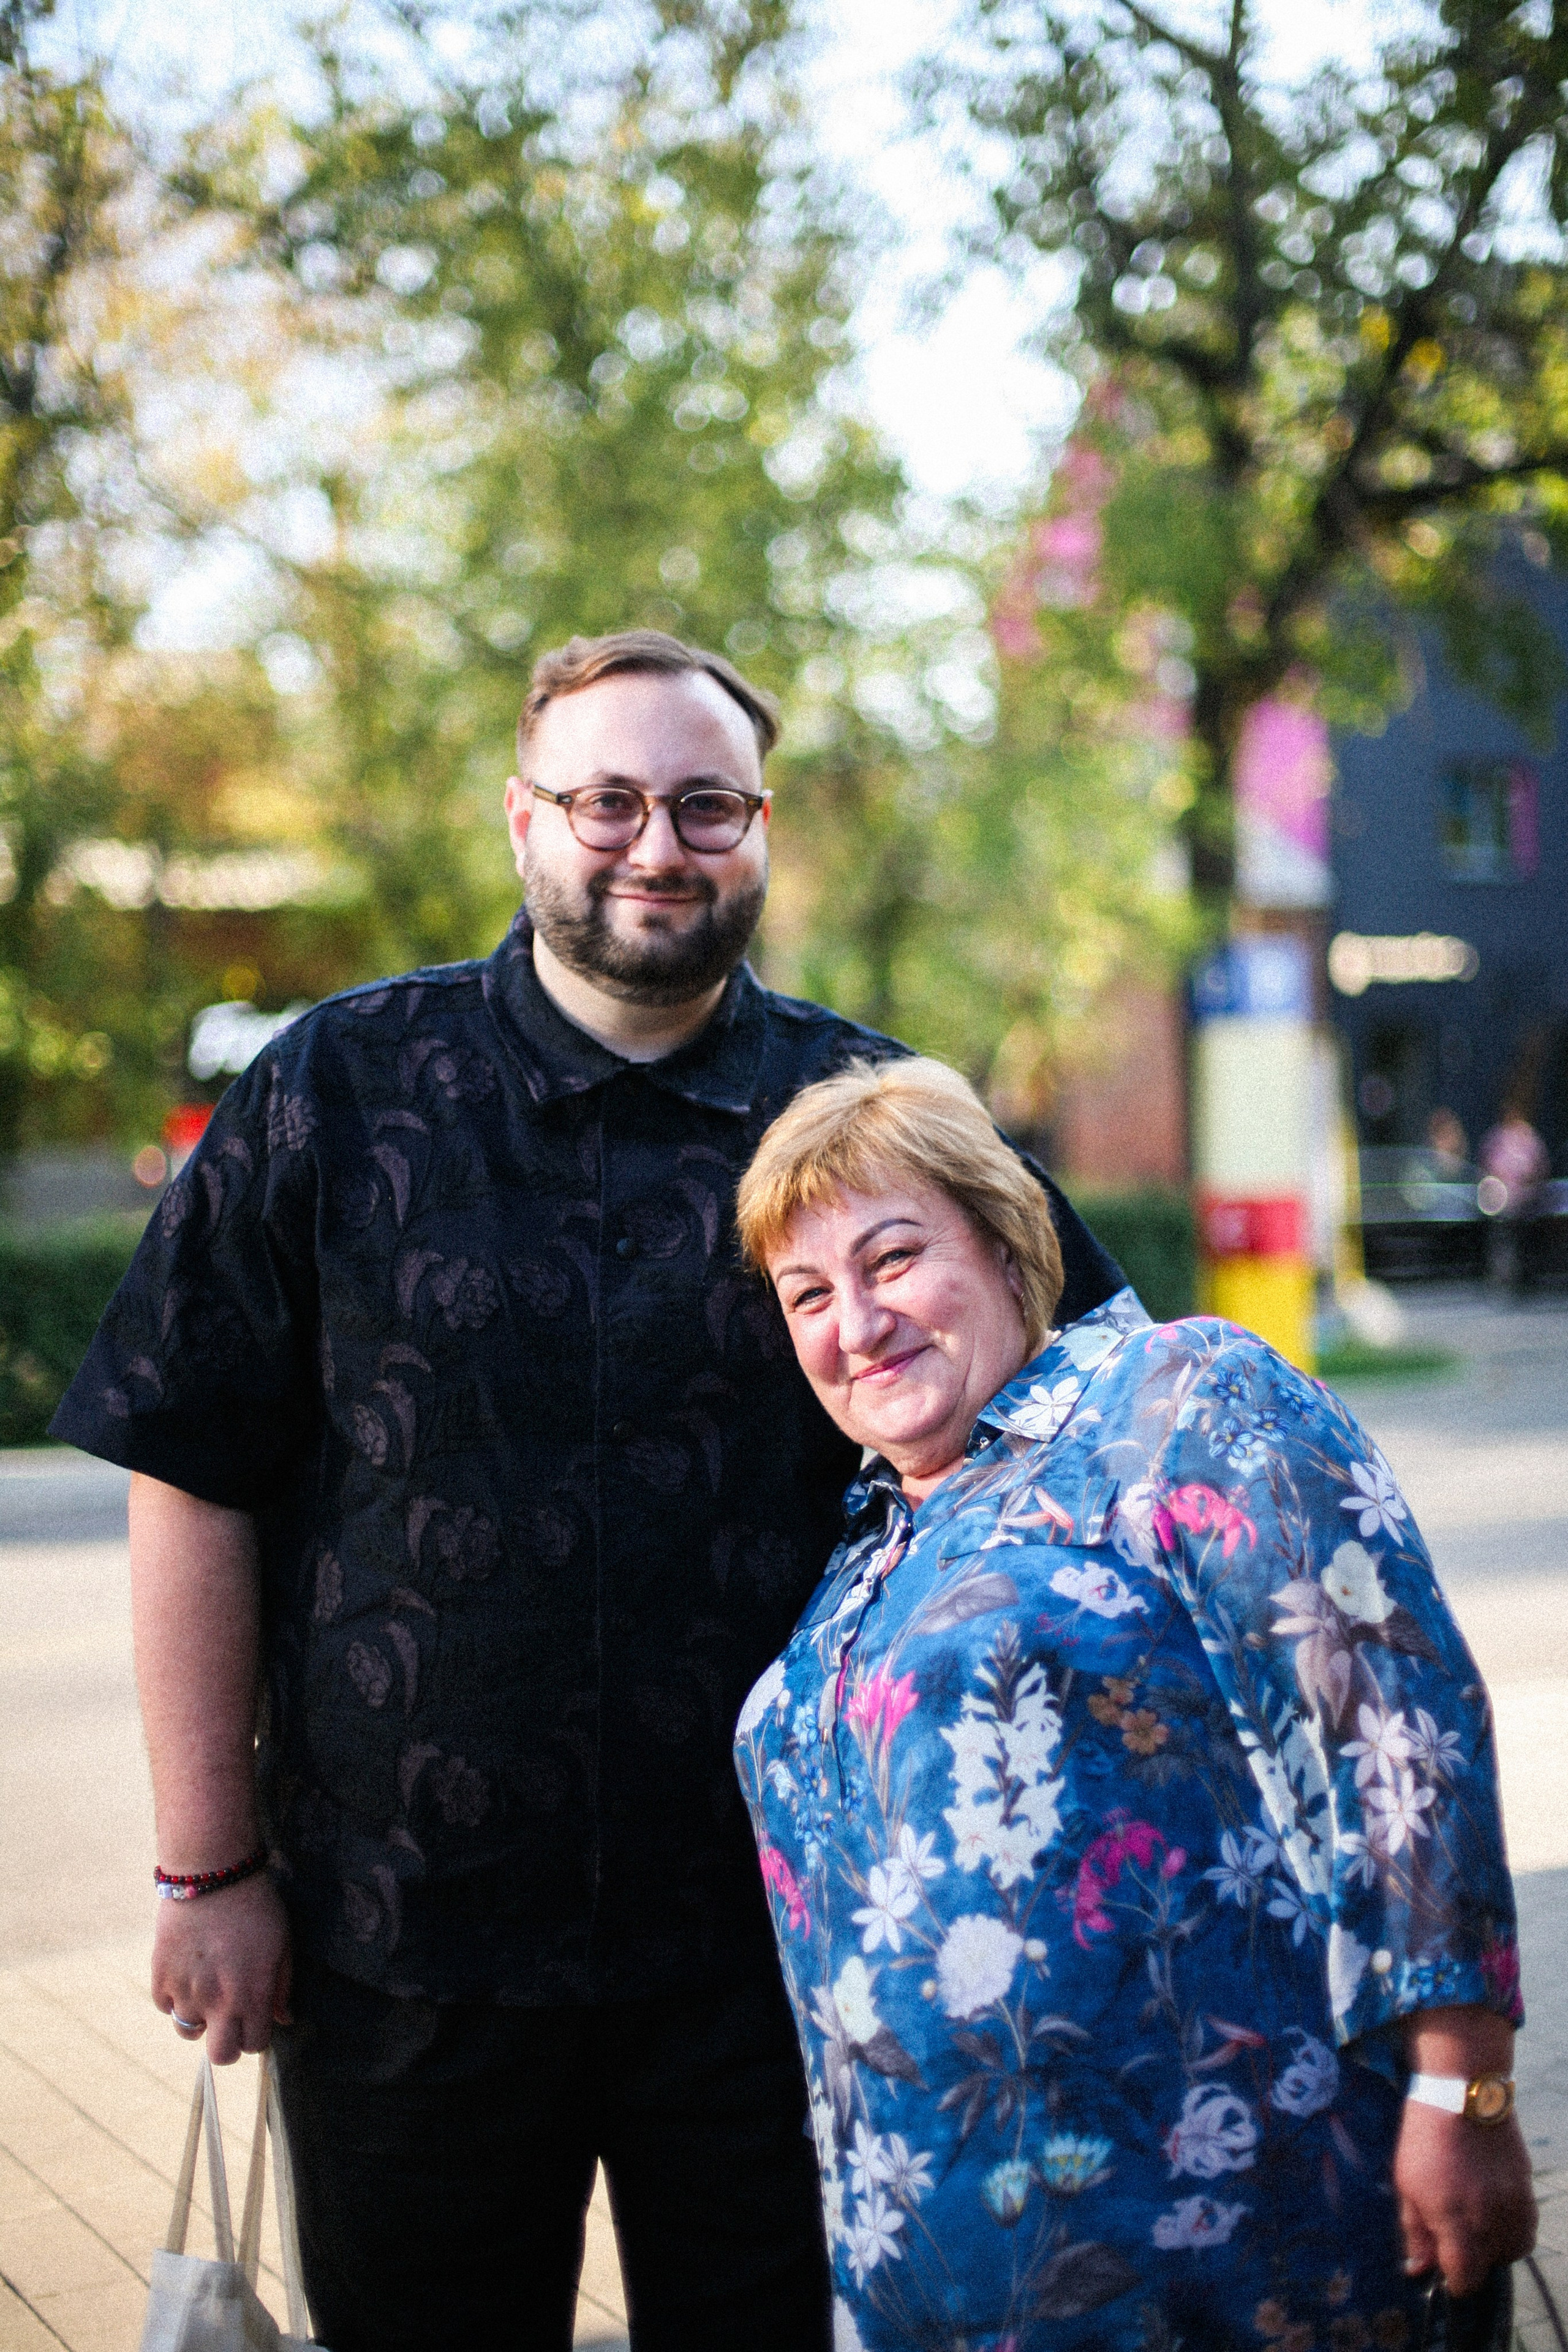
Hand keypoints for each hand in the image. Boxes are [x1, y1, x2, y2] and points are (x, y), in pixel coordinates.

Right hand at [152, 1873, 292, 2064]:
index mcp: (252, 1995)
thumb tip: (283, 2018)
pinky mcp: (160, 1976)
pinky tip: (187, 1973)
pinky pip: (164, 2005)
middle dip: (227, 2043)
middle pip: (220, 2056)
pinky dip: (174, 1996)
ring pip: (188, 2030)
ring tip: (206, 1988)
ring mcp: (186, 1991)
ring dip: (199, 2015)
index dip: (256, 2034)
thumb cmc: (256, 1905)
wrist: (212, 1874)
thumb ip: (281, 1986)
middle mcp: (218, 2002)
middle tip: (228, 2019)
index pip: (254, 2044)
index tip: (254, 2017)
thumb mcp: (282, 1943)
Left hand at [1393, 2096, 1536, 2295]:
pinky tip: (1492, 2210)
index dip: (1452, 2280)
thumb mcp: (1406, 2184)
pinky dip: (1511, 2230)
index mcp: (1455, 2219)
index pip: (1465, 2279)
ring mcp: (1513, 2205)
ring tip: (1473, 2220)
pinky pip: (1525, 2230)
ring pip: (1511, 2251)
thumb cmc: (1425, 2138)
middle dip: (1469, 2260)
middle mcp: (1489, 2219)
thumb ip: (1416, 2232)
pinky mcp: (1527, 2191)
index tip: (1442, 2264)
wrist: (1462, 2093)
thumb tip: (1418, 2269)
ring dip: (1493, 2247)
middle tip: (1452, 2232)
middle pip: (1487, 2268)